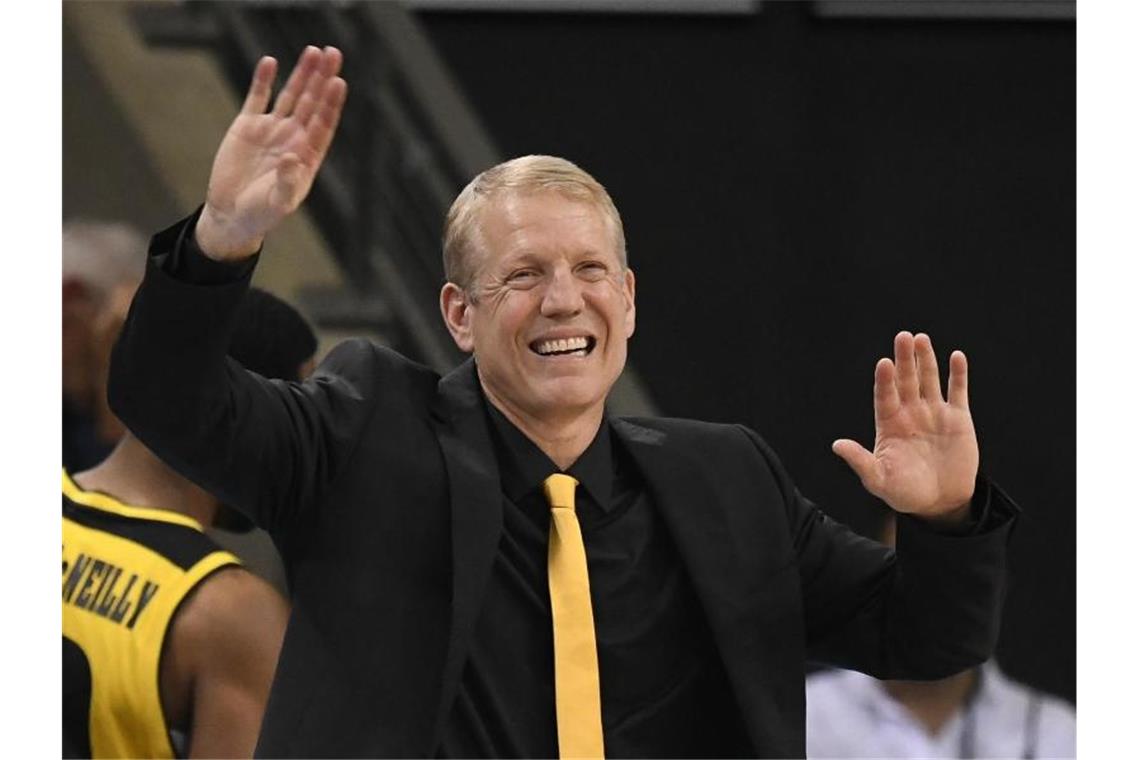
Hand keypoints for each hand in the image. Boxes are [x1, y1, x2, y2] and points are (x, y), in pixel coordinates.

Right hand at [196, 46, 346, 259]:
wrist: (231, 213)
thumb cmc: (262, 214)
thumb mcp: (279, 203)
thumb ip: (287, 181)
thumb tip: (293, 157)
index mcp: (307, 156)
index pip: (323, 123)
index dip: (331, 103)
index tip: (338, 82)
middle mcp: (293, 138)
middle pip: (312, 103)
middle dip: (322, 79)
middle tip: (333, 54)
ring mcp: (271, 130)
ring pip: (290, 95)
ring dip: (301, 74)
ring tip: (313, 51)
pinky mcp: (247, 126)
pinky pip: (257, 98)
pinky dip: (263, 80)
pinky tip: (270, 62)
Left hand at [832, 332, 978, 523]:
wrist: (940, 502)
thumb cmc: (904, 492)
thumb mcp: (879, 479)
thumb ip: (860, 461)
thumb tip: (837, 445)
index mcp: (889, 424)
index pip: (885, 396)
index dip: (885, 380)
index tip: (884, 364)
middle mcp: (910, 413)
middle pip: (906, 380)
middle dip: (904, 359)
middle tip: (903, 336)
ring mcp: (934, 413)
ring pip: (929, 379)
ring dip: (926, 359)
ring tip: (921, 339)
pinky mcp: (958, 418)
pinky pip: (957, 391)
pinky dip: (958, 374)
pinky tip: (956, 356)